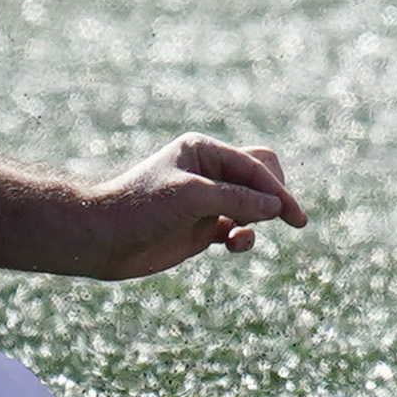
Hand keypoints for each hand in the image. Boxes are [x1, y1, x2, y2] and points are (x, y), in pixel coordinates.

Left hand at [60, 135, 307, 278]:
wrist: (102, 240)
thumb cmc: (140, 208)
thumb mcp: (191, 197)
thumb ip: (237, 199)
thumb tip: (276, 207)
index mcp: (204, 151)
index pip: (255, 166)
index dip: (277, 190)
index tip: (294, 217)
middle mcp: (209, 171)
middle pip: (260, 177)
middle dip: (273, 198)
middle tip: (284, 220)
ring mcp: (207, 201)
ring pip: (253, 205)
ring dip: (257, 221)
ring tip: (240, 238)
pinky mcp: (203, 228)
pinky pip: (239, 228)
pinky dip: (244, 237)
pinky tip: (234, 245)